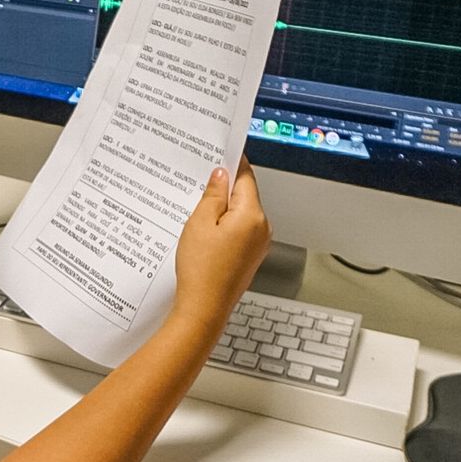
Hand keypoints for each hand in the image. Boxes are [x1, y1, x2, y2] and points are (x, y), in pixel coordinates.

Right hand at [171, 156, 271, 333]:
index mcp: (252, 215)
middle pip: (245, 195)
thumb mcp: (199, 223)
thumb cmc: (201, 271)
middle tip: (199, 184)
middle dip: (224, 188)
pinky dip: (225, 226)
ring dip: (223, 209)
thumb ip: (213, 195)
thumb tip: (221, 176)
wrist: (204, 309)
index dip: (233, 163)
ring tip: (197, 214)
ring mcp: (259, 244)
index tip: (224, 152)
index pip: (246, 177)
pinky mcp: (251, 256)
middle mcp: (262, 228)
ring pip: (241, 213)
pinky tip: (205, 233)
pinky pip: (240, 230)